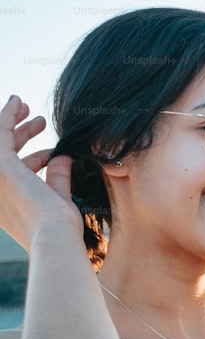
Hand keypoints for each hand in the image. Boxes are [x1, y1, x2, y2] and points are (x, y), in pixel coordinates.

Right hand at [0, 95, 79, 248]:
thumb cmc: (61, 227)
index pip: (17, 173)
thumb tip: (63, 156)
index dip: (33, 157)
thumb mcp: (59, 197)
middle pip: (6, 154)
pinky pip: (1, 131)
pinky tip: (17, 101)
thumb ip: (58, 177)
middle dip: (23, 135)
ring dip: (14, 122)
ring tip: (33, 111)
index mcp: (7, 202)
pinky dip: (8, 114)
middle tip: (41, 121)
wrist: (55, 236)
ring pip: (1, 141)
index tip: (52, 151)